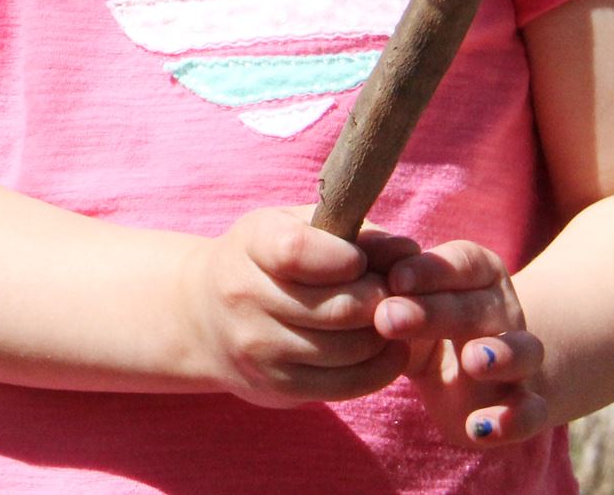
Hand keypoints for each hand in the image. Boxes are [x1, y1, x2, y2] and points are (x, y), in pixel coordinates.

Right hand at [177, 208, 418, 408]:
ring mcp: (259, 348)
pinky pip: (346, 384)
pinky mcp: (278, 388)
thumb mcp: (296, 226)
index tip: (359, 259)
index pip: (297, 252)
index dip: (343, 257)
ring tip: (391, 317)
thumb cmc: (268, 260)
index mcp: (252, 243)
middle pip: (337, 309)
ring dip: (383, 333)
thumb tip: (409, 252)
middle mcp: (246, 297)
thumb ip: (354, 231)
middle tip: (391, 291)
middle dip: (379, 298)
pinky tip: (389, 348)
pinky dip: (381, 367)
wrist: (205, 317)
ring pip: (348, 349)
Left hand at [373, 240, 553, 447]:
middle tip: (389, 318)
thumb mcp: (405, 300)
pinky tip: (482, 426)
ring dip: (501, 355)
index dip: (430, 270)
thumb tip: (350, 252)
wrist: (475, 377)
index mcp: (478, 276)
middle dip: (436, 312)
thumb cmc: (426, 325)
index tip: (393, 278)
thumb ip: (383, 278)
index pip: (462, 263)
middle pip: (478, 307)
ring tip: (474, 360)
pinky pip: (530, 412)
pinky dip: (513, 419)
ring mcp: (518, 360)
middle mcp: (503, 313)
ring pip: (523, 351)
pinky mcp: (521, 406)